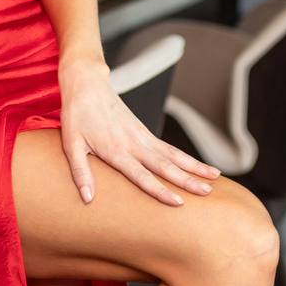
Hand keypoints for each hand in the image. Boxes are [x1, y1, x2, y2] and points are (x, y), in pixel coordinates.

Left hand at [59, 53, 220, 205]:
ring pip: (173, 154)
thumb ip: (80, 172)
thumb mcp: (70, 144)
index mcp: (115, 150)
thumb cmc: (76, 115)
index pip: (141, 175)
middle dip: (187, 180)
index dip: (159, 189)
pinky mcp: (144, 131)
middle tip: (207, 193)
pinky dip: (186, 158)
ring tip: (215, 178)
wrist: (87, 83)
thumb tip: (87, 199)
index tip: (178, 202)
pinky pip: (169, 148)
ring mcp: (142, 136)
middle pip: (164, 165)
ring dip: (194, 167)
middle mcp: (133, 143)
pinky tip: (200, 166)